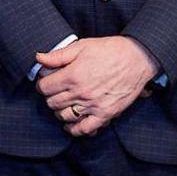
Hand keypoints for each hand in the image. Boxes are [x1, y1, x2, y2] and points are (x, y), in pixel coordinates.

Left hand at [34, 36, 159, 136]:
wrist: (137, 58)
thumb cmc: (110, 50)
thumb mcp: (82, 46)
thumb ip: (58, 55)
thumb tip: (39, 59)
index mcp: (73, 75)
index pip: (45, 88)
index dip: (42, 85)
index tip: (46, 82)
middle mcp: (81, 93)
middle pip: (53, 103)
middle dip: (50, 97)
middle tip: (55, 91)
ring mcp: (93, 105)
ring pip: (65, 116)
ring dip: (60, 112)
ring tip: (63, 104)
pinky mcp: (105, 114)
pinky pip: (84, 129)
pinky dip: (74, 129)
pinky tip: (71, 124)